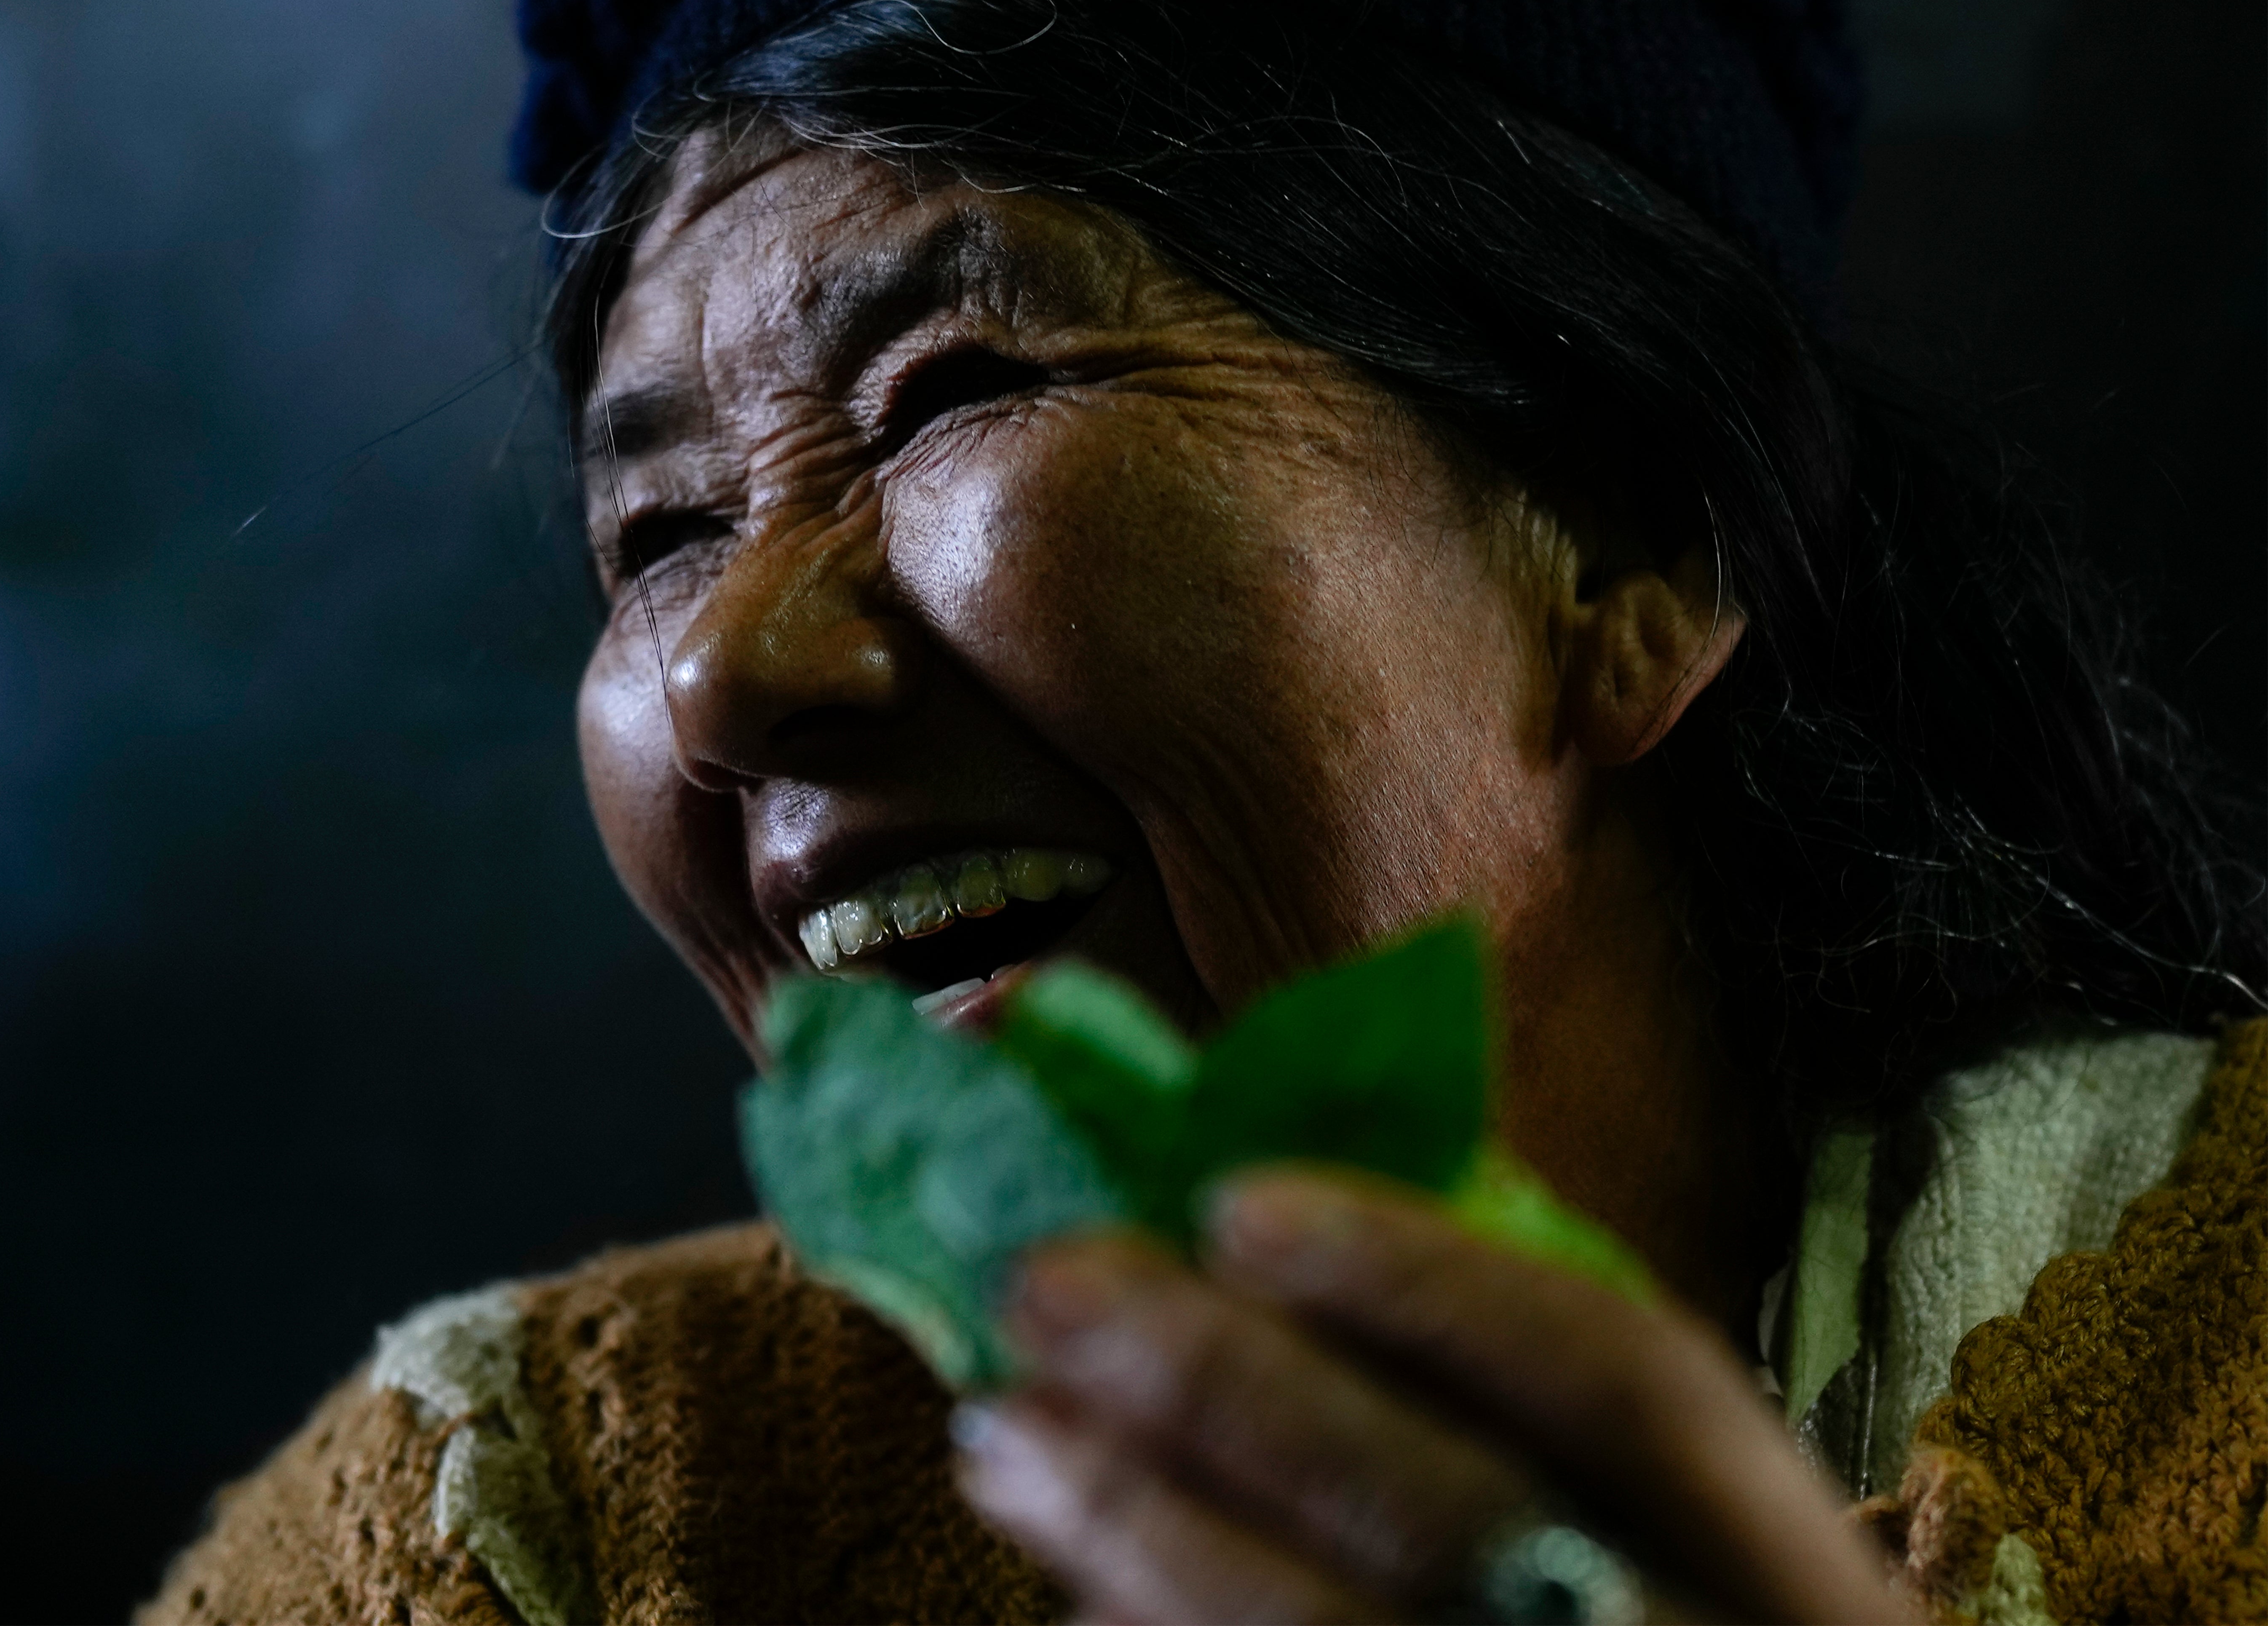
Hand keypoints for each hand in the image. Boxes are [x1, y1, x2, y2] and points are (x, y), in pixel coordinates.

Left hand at [953, 1167, 1908, 1623]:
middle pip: (1444, 1521)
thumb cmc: (1650, 1607)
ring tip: (1002, 1424)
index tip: (1235, 1202)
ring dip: (1140, 1527)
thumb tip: (1260, 1218)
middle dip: (1227, 1391)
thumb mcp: (1658, 1511)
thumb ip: (1510, 1385)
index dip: (1427, 1279)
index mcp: (1785, 1556)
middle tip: (1046, 1279)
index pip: (1626, 1381)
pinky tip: (1074, 1579)